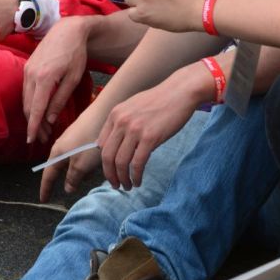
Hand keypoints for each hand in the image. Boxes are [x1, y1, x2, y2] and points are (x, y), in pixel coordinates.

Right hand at [23, 16, 93, 144]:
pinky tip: (39, 110)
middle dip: (34, 124)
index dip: (33, 126)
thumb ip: (60, 99)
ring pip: (25, 99)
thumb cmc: (75, 53)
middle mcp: (31, 74)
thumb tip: (51, 119)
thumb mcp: (73, 78)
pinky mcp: (27, 67)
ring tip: (42, 127)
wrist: (67, 30)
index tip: (32, 140)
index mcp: (44, 78)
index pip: (35, 109)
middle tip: (42, 138)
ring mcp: (27, 70)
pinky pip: (26, 90)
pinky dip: (31, 102)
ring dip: (31, 114)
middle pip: (28, 106)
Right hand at [39, 117, 101, 201]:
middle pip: (62, 169)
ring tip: (96, 169)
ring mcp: (71, 141)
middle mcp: (61, 146)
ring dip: (83, 170)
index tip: (43, 201)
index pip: (48, 175)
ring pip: (74, 163)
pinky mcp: (82, 137)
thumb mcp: (81, 165)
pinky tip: (99, 160)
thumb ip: (72, 178)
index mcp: (57, 154)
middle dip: (71, 179)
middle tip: (80, 185)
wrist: (102, 115)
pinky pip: (82, 155)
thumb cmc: (90, 141)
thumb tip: (67, 188)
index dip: (46, 189)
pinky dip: (89, 162)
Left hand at [96, 64, 207, 189]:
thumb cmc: (158, 101)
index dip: (104, 162)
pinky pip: (137, 163)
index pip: (101, 145)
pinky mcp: (150, 137)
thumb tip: (112, 144)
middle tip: (116, 184)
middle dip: (109, 174)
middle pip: (107, 156)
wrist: (179, 92)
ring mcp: (135, 130)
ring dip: (123, 178)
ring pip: (121, 162)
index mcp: (114, 114)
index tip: (110, 171)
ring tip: (127, 186)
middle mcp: (121, 122)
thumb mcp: (132, 107)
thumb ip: (120, 123)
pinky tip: (138, 181)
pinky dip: (136, 176)